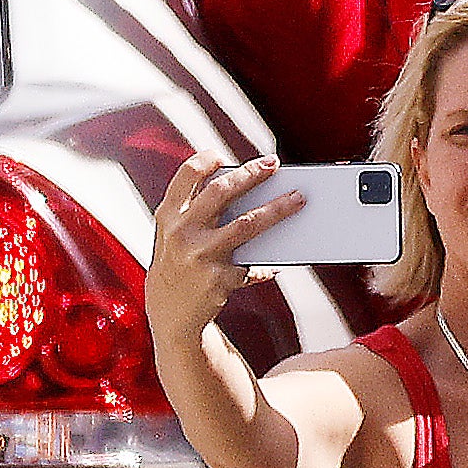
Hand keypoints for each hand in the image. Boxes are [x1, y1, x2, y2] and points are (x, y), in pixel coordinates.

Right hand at [146, 150, 297, 343]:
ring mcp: (200, 255)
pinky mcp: (220, 278)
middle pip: (222, 192)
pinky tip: (278, 263)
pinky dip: (268, 263)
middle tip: (274, 164)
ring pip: (248, 223)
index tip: (224, 153)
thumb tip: (248, 184)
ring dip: (278, 209)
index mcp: (169, 216)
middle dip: (251, 174)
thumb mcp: (175, 234)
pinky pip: (254, 263)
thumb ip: (198, 210)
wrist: (169, 314)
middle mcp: (181, 232)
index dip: (206, 160)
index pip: (186, 175)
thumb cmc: (180, 262)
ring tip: (299, 199)